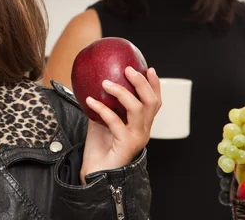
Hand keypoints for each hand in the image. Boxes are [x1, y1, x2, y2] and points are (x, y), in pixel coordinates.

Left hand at [79, 67, 160, 183]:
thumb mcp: (101, 122)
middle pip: (152, 102)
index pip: (155, 103)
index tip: (148, 68)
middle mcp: (143, 131)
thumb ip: (104, 106)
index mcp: (141, 125)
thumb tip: (93, 85)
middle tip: (128, 69)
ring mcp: (136, 138)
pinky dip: (102, 108)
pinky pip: (115, 121)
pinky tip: (90, 101)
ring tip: (105, 83)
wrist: (95, 175)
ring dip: (122, 92)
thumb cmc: (99, 149)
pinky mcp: (126, 145)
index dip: (154, 85)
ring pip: (138, 109)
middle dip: (142, 83)